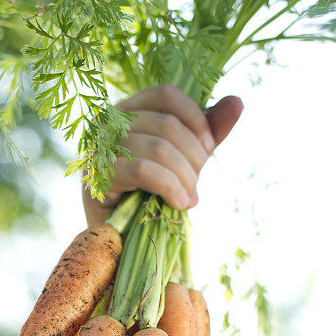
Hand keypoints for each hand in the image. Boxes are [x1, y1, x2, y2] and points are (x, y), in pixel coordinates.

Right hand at [82, 84, 243, 227]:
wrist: (124, 240)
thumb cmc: (150, 197)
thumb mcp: (183, 161)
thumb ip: (206, 133)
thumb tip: (237, 102)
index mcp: (126, 113)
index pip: (164, 95)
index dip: (195, 117)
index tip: (209, 147)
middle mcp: (107, 125)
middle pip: (166, 124)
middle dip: (193, 157)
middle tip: (196, 185)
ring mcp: (99, 151)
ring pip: (158, 148)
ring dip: (184, 177)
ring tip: (190, 199)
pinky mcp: (99, 179)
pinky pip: (143, 171)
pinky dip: (170, 187)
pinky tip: (179, 203)